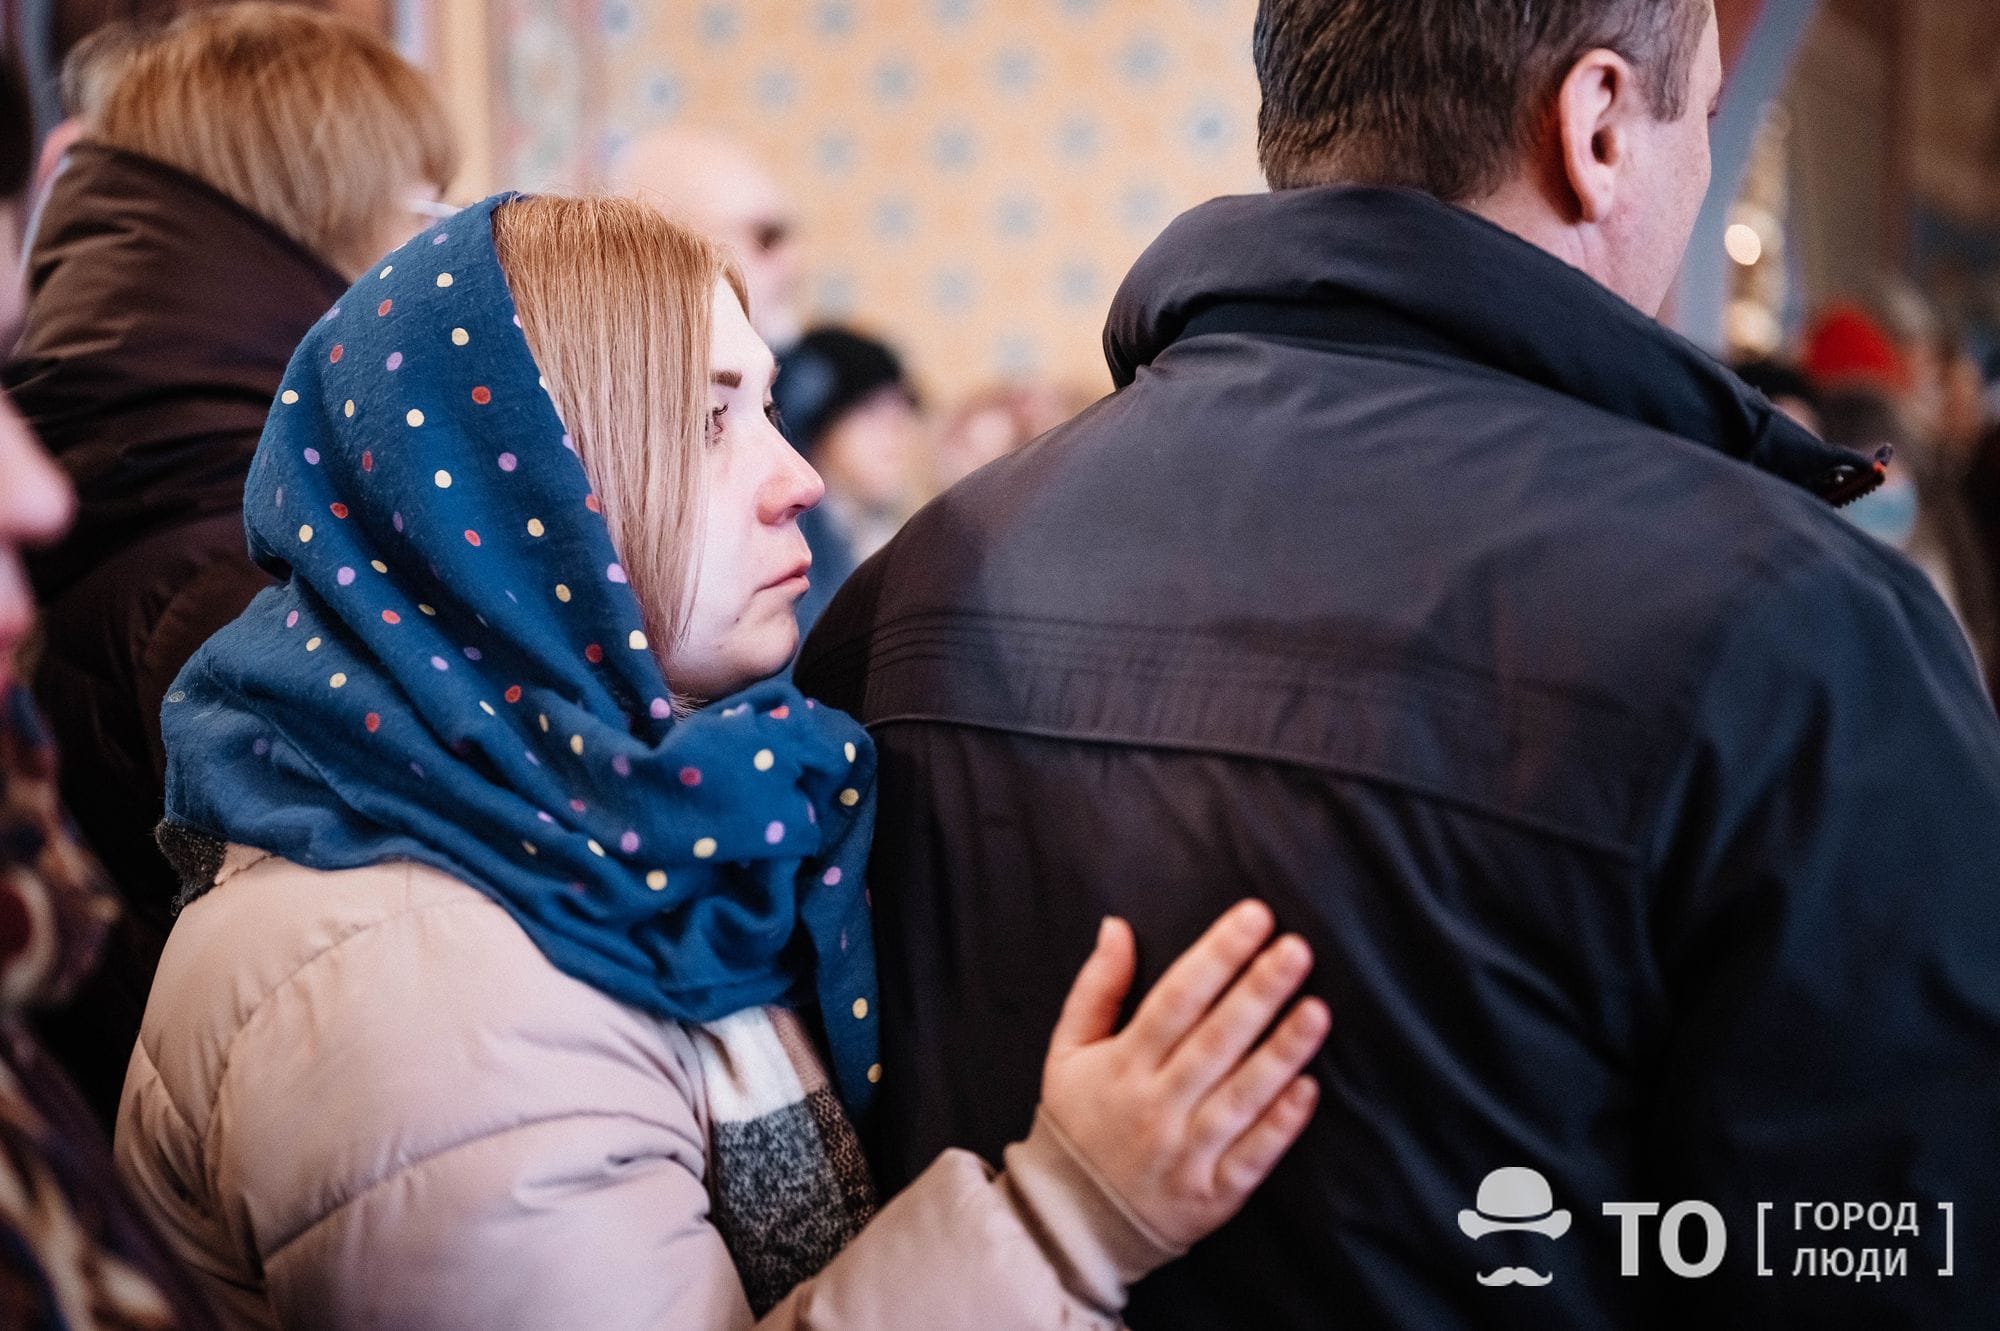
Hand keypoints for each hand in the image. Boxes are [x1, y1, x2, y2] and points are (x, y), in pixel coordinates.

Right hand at [1038, 899, 1329, 1252]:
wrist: (1072, 1220)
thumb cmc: (1078, 1121)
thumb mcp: (1067, 1051)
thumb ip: (1096, 987)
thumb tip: (1117, 926)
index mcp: (1123, 1065)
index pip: (1176, 999)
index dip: (1217, 956)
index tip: (1255, 917)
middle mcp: (1155, 1105)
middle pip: (1214, 1041)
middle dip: (1258, 991)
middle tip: (1297, 949)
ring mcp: (1185, 1152)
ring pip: (1240, 1095)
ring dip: (1281, 1052)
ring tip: (1317, 1010)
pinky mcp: (1211, 1194)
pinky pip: (1251, 1156)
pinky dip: (1280, 1124)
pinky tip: (1310, 1089)